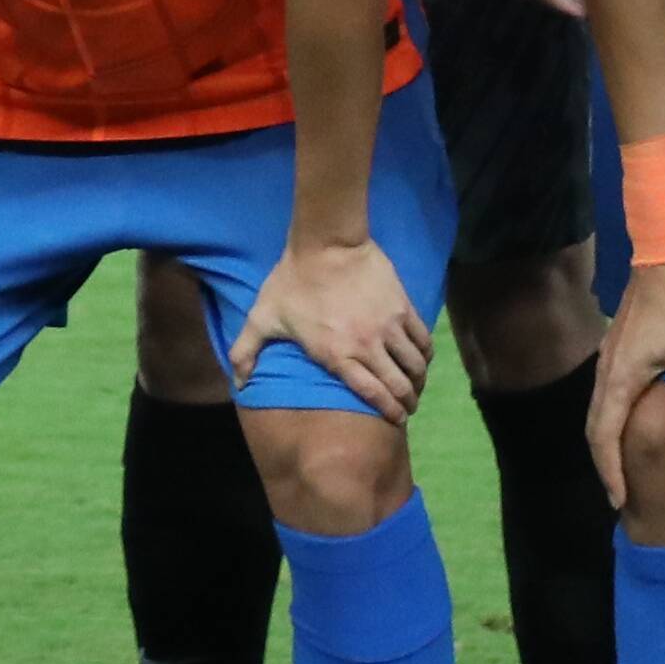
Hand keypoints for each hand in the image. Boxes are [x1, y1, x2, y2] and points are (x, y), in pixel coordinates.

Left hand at [232, 231, 435, 417]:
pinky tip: (422, 357)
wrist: (325, 243)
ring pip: (416, 364)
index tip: (397, 420)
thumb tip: (238, 383)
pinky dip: (425, 353)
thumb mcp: (262, 317)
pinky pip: (423, 338)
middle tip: (408, 407)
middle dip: (408, 402)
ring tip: (416, 384)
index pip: (374, 394)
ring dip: (419, 379)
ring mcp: (389, 326)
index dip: (390, 412)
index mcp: (338, 355)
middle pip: (400, 385)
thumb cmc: (292, 282)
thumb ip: (246, 352)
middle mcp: (368, 346)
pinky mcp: (403, 307)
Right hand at [587, 255, 664, 505]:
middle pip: (594, 429)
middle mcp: (608, 372)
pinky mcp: (617, 348)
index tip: (618, 500)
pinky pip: (605, 395)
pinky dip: (610, 420)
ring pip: (597, 411)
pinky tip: (627, 423)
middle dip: (603, 465)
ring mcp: (609, 359)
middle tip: (616, 495)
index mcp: (623, 379)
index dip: (610, 472)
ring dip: (605, 442)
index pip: (605, 437)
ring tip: (619, 467)